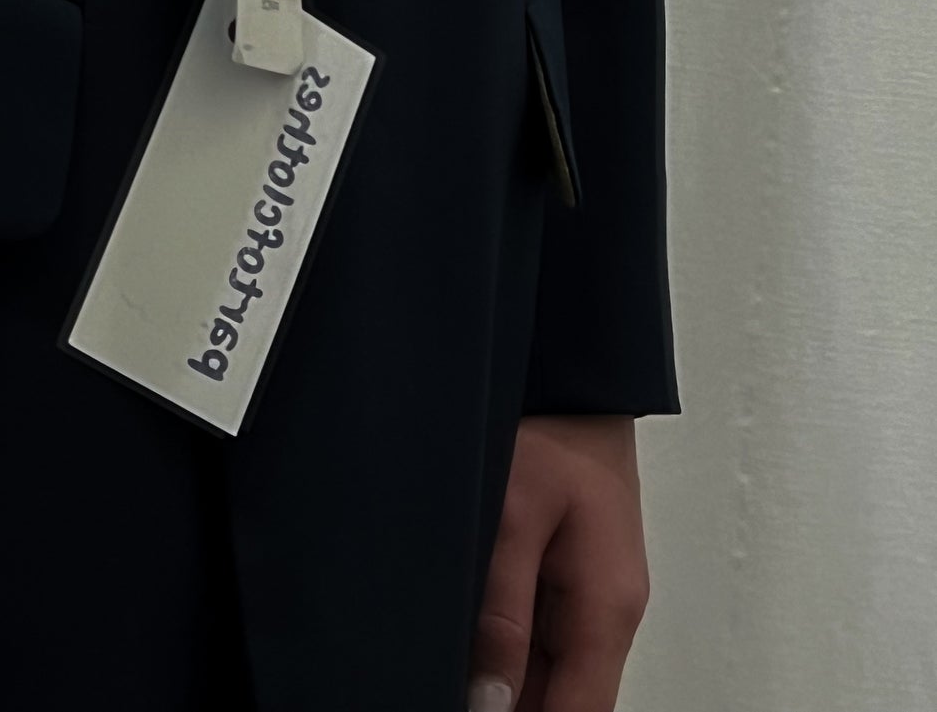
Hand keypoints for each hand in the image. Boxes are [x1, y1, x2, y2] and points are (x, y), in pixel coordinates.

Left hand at [467, 415, 649, 711]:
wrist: (576, 379)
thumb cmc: (551, 429)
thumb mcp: (512, 515)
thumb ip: (501, 613)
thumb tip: (489, 703)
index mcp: (607, 610)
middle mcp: (609, 617)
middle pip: (564, 700)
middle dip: (508, 703)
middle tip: (450, 677)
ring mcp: (593, 602)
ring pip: (553, 676)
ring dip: (506, 678)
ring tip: (452, 657)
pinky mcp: (574, 582)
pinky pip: (545, 641)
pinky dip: (509, 650)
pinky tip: (466, 636)